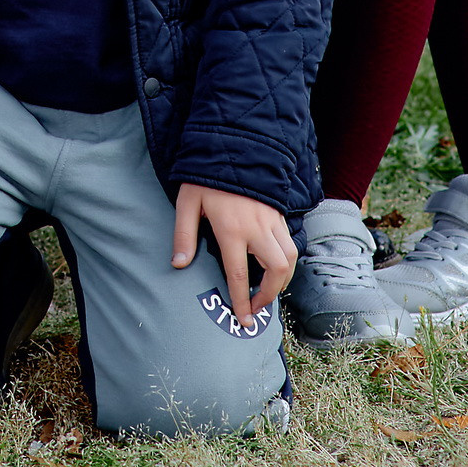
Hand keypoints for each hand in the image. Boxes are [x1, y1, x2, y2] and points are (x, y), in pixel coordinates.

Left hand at [171, 182, 296, 326]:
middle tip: (256, 306)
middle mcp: (257, 229)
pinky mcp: (279, 214)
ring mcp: (272, 221)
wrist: (234, 146)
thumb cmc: (205, 176)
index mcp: (232, 230)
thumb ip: (184, 235)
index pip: (240, 275)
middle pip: (277, 271)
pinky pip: (289, 243)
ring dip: (282, 279)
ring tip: (268, 290)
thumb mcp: (187, 203)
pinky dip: (286, 260)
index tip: (244, 320)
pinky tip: (273, 266)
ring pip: (289, 258)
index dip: (242, 302)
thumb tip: (178, 265)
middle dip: (271, 294)